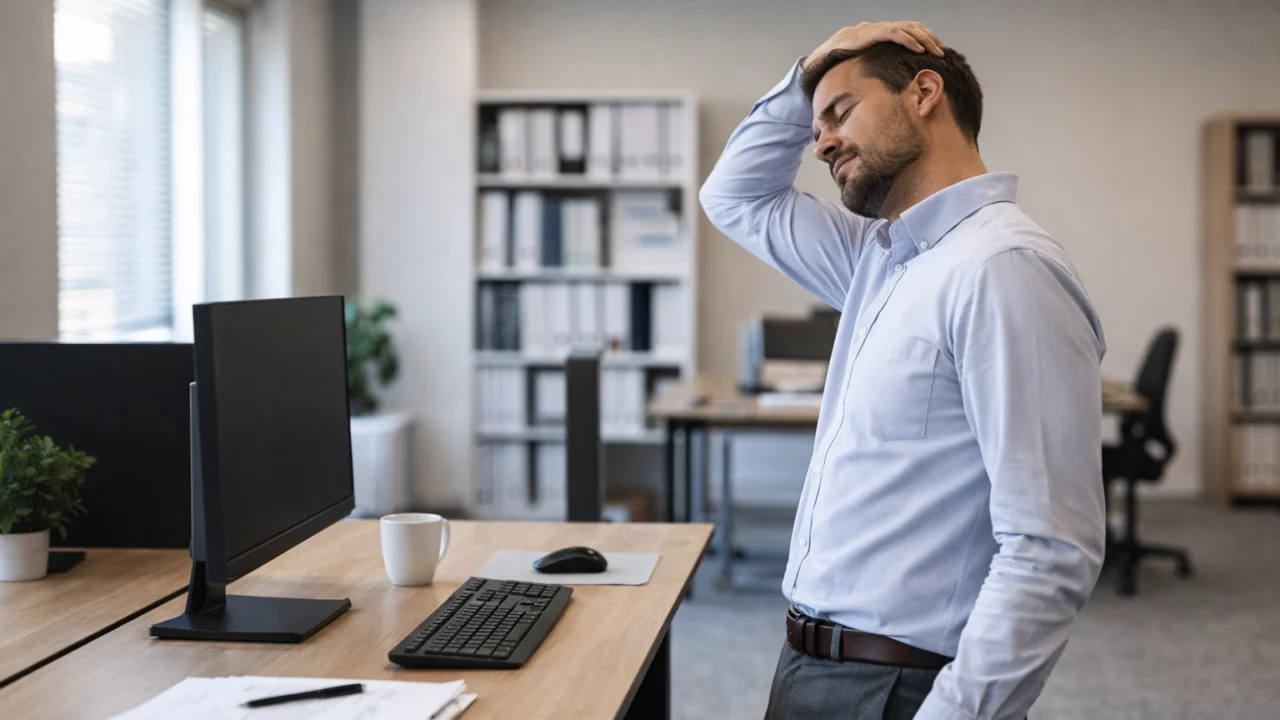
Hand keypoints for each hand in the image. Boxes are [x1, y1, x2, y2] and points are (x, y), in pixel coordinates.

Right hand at [803, 21, 944, 68]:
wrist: (835, 47)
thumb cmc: (853, 55)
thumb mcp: (875, 59)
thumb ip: (887, 62)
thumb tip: (896, 78)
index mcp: (891, 31)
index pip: (915, 31)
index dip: (929, 40)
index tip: (940, 52)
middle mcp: (890, 27)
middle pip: (918, 29)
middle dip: (932, 40)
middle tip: (944, 53)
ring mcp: (884, 28)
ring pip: (911, 30)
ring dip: (926, 40)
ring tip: (936, 52)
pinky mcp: (877, 32)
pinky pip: (898, 34)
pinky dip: (910, 41)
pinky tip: (920, 49)